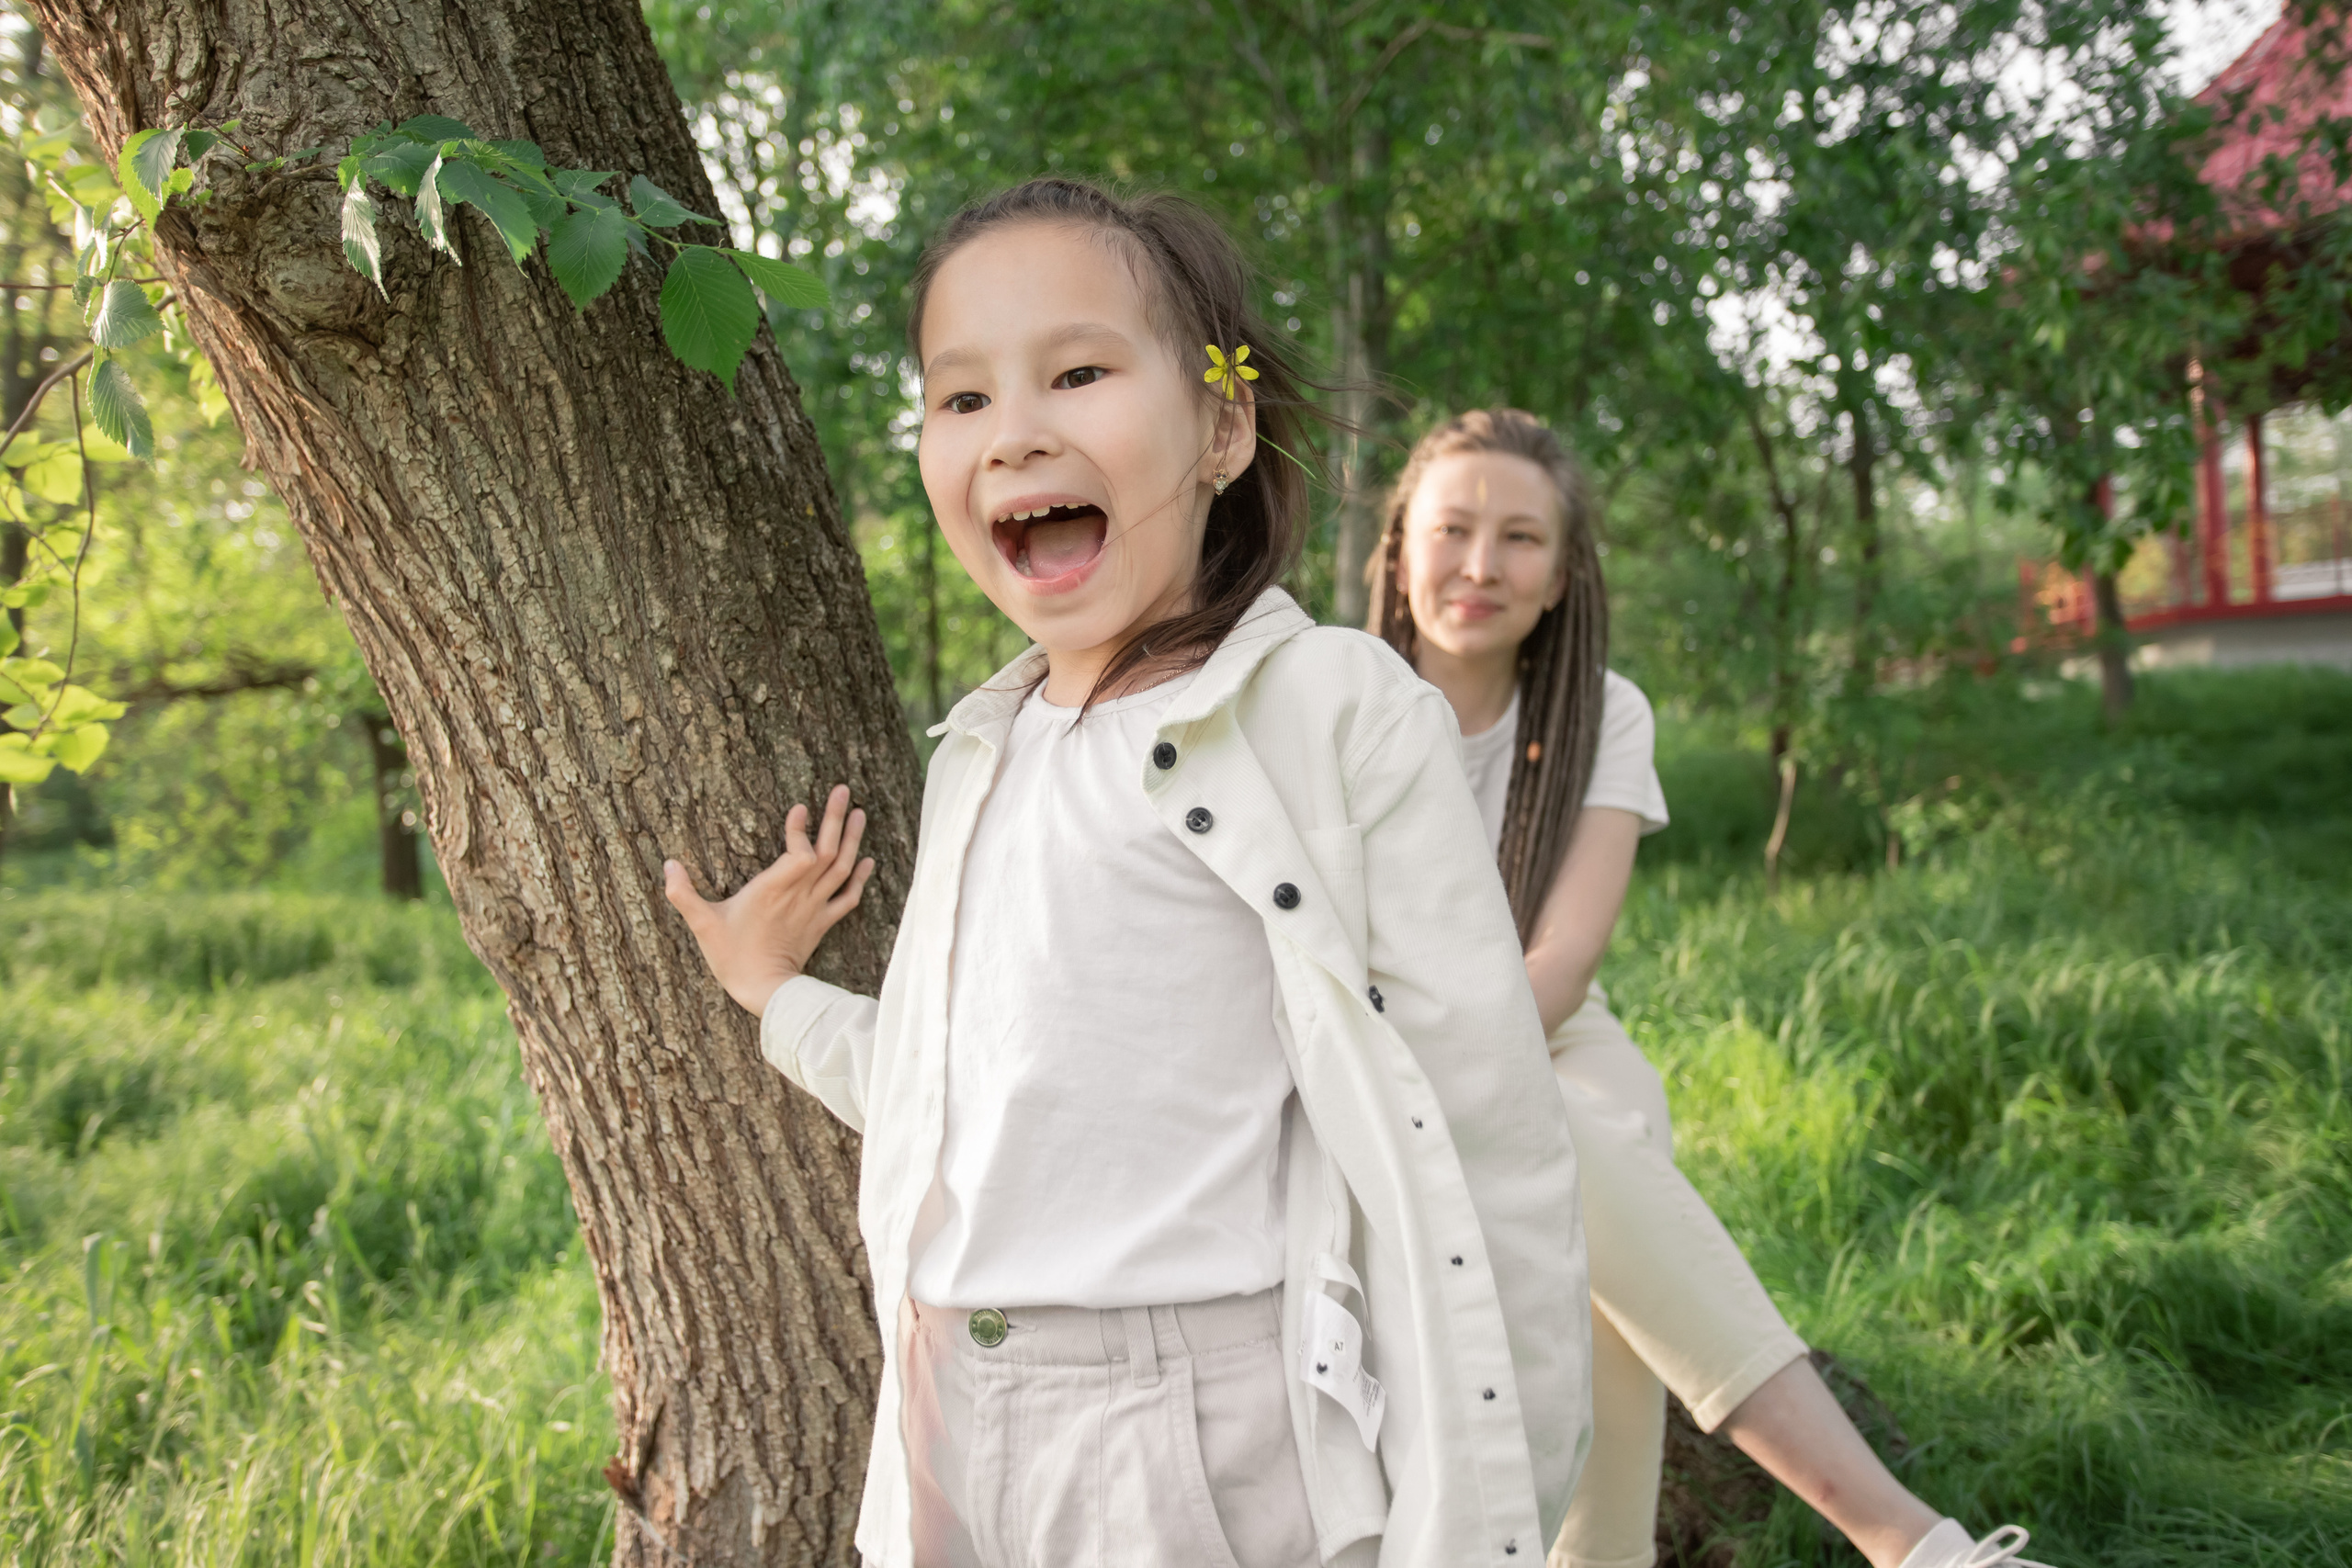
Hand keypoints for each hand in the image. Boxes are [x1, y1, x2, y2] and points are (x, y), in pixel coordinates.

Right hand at [664, 784, 876, 1016]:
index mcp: (772, 891)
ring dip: (852, 839)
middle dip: (836, 819)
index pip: (798, 854)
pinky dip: (860, 878)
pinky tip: (867, 860)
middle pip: (826, 852)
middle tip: (843, 789)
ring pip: (840, 869)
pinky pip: (848, 898)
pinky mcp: (822, 923)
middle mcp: (799, 895)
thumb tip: (668, 865)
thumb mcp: (702, 925)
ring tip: (859, 812)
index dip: (800, 830)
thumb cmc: (733, 957)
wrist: (764, 991)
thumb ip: (684, 894)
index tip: (800, 807)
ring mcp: (814, 908)